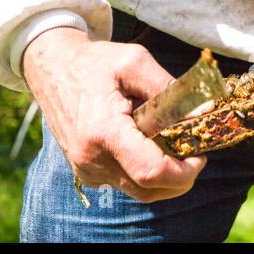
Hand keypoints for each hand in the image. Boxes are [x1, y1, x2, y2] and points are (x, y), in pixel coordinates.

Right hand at [21, 27, 206, 201]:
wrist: (52, 68)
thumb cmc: (95, 61)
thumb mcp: (135, 61)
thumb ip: (168, 88)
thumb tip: (201, 113)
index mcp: (104, 131)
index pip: (152, 171)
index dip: (184, 171)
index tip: (200, 154)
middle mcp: (91, 158)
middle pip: (149, 190)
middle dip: (179, 177)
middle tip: (192, 150)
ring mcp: (86, 169)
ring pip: (138, 191)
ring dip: (163, 176)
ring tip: (171, 144)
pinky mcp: (85, 172)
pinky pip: (124, 183)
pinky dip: (143, 172)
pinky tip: (147, 144)